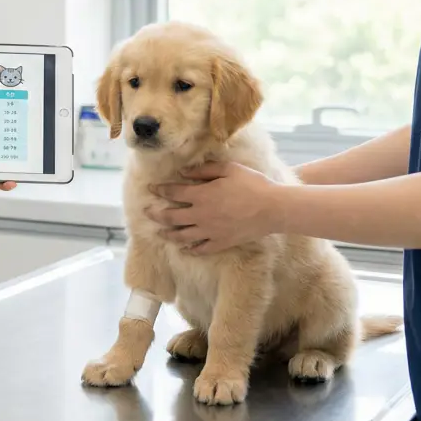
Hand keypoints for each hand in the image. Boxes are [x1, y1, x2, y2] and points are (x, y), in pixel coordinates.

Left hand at [144, 162, 280, 254]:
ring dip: (168, 234)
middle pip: (171, 217)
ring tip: (159, 233)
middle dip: (156, 214)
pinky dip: (190, 250)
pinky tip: (184, 250)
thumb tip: (183, 172)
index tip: (152, 188)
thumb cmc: (252, 184)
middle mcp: (201, 215)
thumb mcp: (228, 169)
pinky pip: (201, 249)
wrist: (274, 209)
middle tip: (146, 212)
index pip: (173, 192)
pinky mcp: (222, 242)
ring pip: (182, 236)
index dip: (160, 190)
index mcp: (201, 195)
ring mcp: (210, 231)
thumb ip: (203, 170)